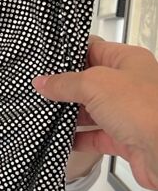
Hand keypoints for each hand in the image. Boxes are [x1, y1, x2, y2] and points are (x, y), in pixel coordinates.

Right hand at [32, 36, 157, 190]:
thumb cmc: (148, 111)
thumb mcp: (96, 84)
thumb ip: (66, 83)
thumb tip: (45, 82)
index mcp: (129, 61)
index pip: (93, 50)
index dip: (69, 56)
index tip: (47, 63)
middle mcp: (130, 85)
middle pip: (91, 83)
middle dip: (67, 89)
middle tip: (43, 91)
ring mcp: (128, 113)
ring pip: (93, 111)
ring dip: (71, 115)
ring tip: (48, 114)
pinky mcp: (125, 139)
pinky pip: (96, 137)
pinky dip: (79, 139)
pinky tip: (65, 138)